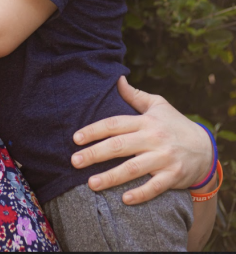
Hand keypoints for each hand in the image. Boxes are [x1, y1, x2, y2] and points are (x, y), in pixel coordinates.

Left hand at [71, 76, 212, 204]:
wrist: (205, 148)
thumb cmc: (174, 124)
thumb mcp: (157, 105)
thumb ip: (134, 95)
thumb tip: (117, 79)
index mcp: (145, 121)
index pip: (114, 124)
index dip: (94, 130)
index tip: (76, 138)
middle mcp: (153, 139)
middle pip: (119, 146)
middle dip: (95, 154)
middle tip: (74, 161)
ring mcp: (163, 158)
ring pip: (133, 168)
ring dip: (111, 177)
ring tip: (91, 183)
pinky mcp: (173, 176)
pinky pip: (155, 187)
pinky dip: (140, 194)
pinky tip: (124, 199)